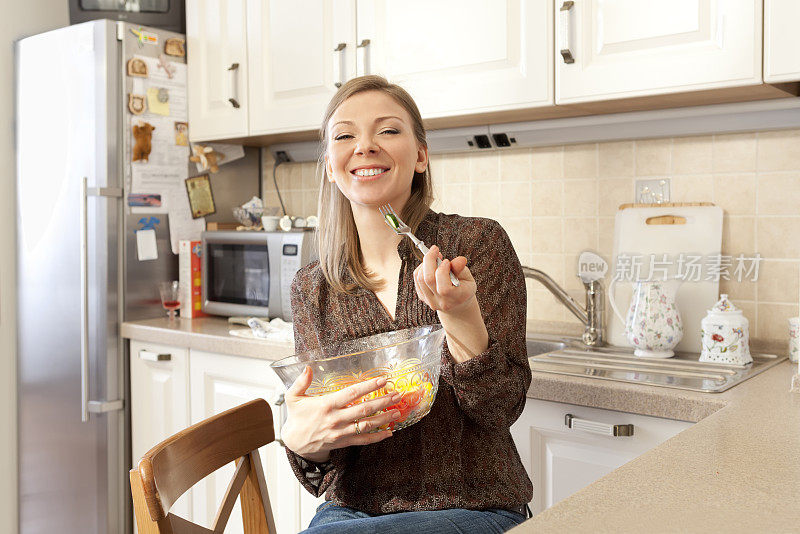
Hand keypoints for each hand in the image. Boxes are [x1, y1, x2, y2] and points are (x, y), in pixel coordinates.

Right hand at [281, 366, 402, 462]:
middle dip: (383, 401)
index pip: (351, 394)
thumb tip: (308, 368)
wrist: (294, 443)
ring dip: (384, 418)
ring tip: (397, 411)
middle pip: (364, 409)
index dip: (368, 386)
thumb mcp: (293, 397)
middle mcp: (336, 419)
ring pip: (366, 425)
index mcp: (326, 405)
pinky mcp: (343, 442)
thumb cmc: (296, 417)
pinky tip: (389, 432)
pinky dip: (378, 437)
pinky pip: (363, 440)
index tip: (382, 380)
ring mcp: (341, 432)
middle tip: (397, 395)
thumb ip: (301, 382)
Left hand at [413, 245, 476, 313]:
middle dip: (430, 260)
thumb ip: (461, 269)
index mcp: (457, 298)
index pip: (444, 288)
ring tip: (434, 257)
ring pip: (420, 278)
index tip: (447, 261)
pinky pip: (417, 279)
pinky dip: (421, 268)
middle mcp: (442, 302)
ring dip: (425, 263)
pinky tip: (429, 265)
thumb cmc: (463, 289)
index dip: (443, 271)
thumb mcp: (468, 278)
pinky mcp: (423, 297)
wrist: (457, 305)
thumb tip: (460, 260)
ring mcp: (431, 301)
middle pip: (428, 280)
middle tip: (435, 250)